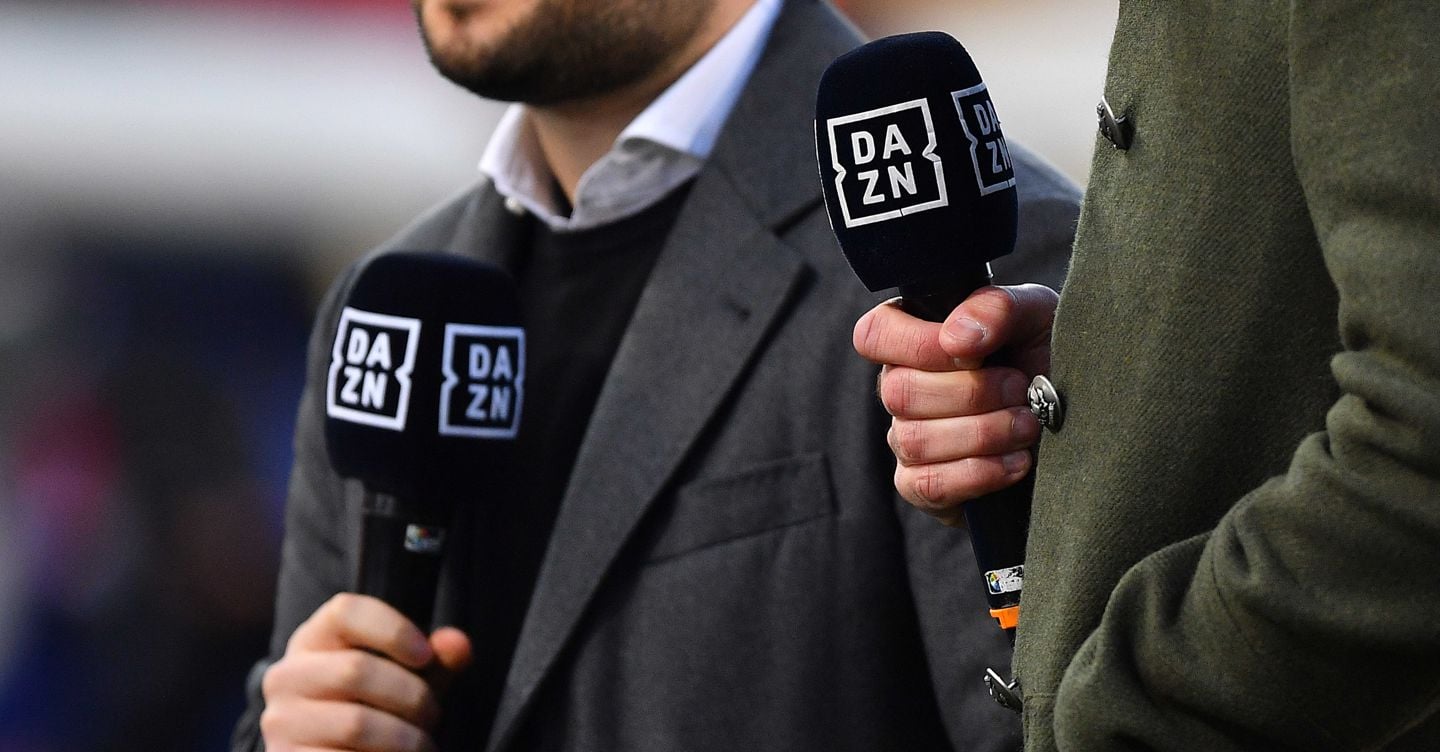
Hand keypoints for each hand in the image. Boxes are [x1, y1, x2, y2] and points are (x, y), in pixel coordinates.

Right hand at [260, 593, 472, 751]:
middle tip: (433, 715)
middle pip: (355, 669)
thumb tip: (459, 644)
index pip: (344, 612)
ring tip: (422, 745)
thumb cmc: (380, 711)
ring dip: (405, 738)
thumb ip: (436, 662)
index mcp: (313, 641)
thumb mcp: (409, 682)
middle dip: (411, 696)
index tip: (426, 656)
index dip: (392, 630)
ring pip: (355, 722)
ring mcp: (281, 722)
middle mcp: (286, 676)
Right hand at [853, 284, 1057, 523]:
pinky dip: (980, 473)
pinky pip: (930, 485)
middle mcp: (901, 390)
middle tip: (1019, 388)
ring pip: (916, 440)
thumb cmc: (1047, 360)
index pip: (874, 335)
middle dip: (972, 393)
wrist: (1081, 422)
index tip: (973, 351)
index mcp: (914, 340)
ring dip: (983, 433)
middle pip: (899, 393)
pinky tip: (1017, 461)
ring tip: (1027, 425)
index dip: (917, 344)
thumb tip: (955, 337)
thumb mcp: (1036, 317)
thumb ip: (997, 307)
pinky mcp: (924, 488)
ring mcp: (907, 442)